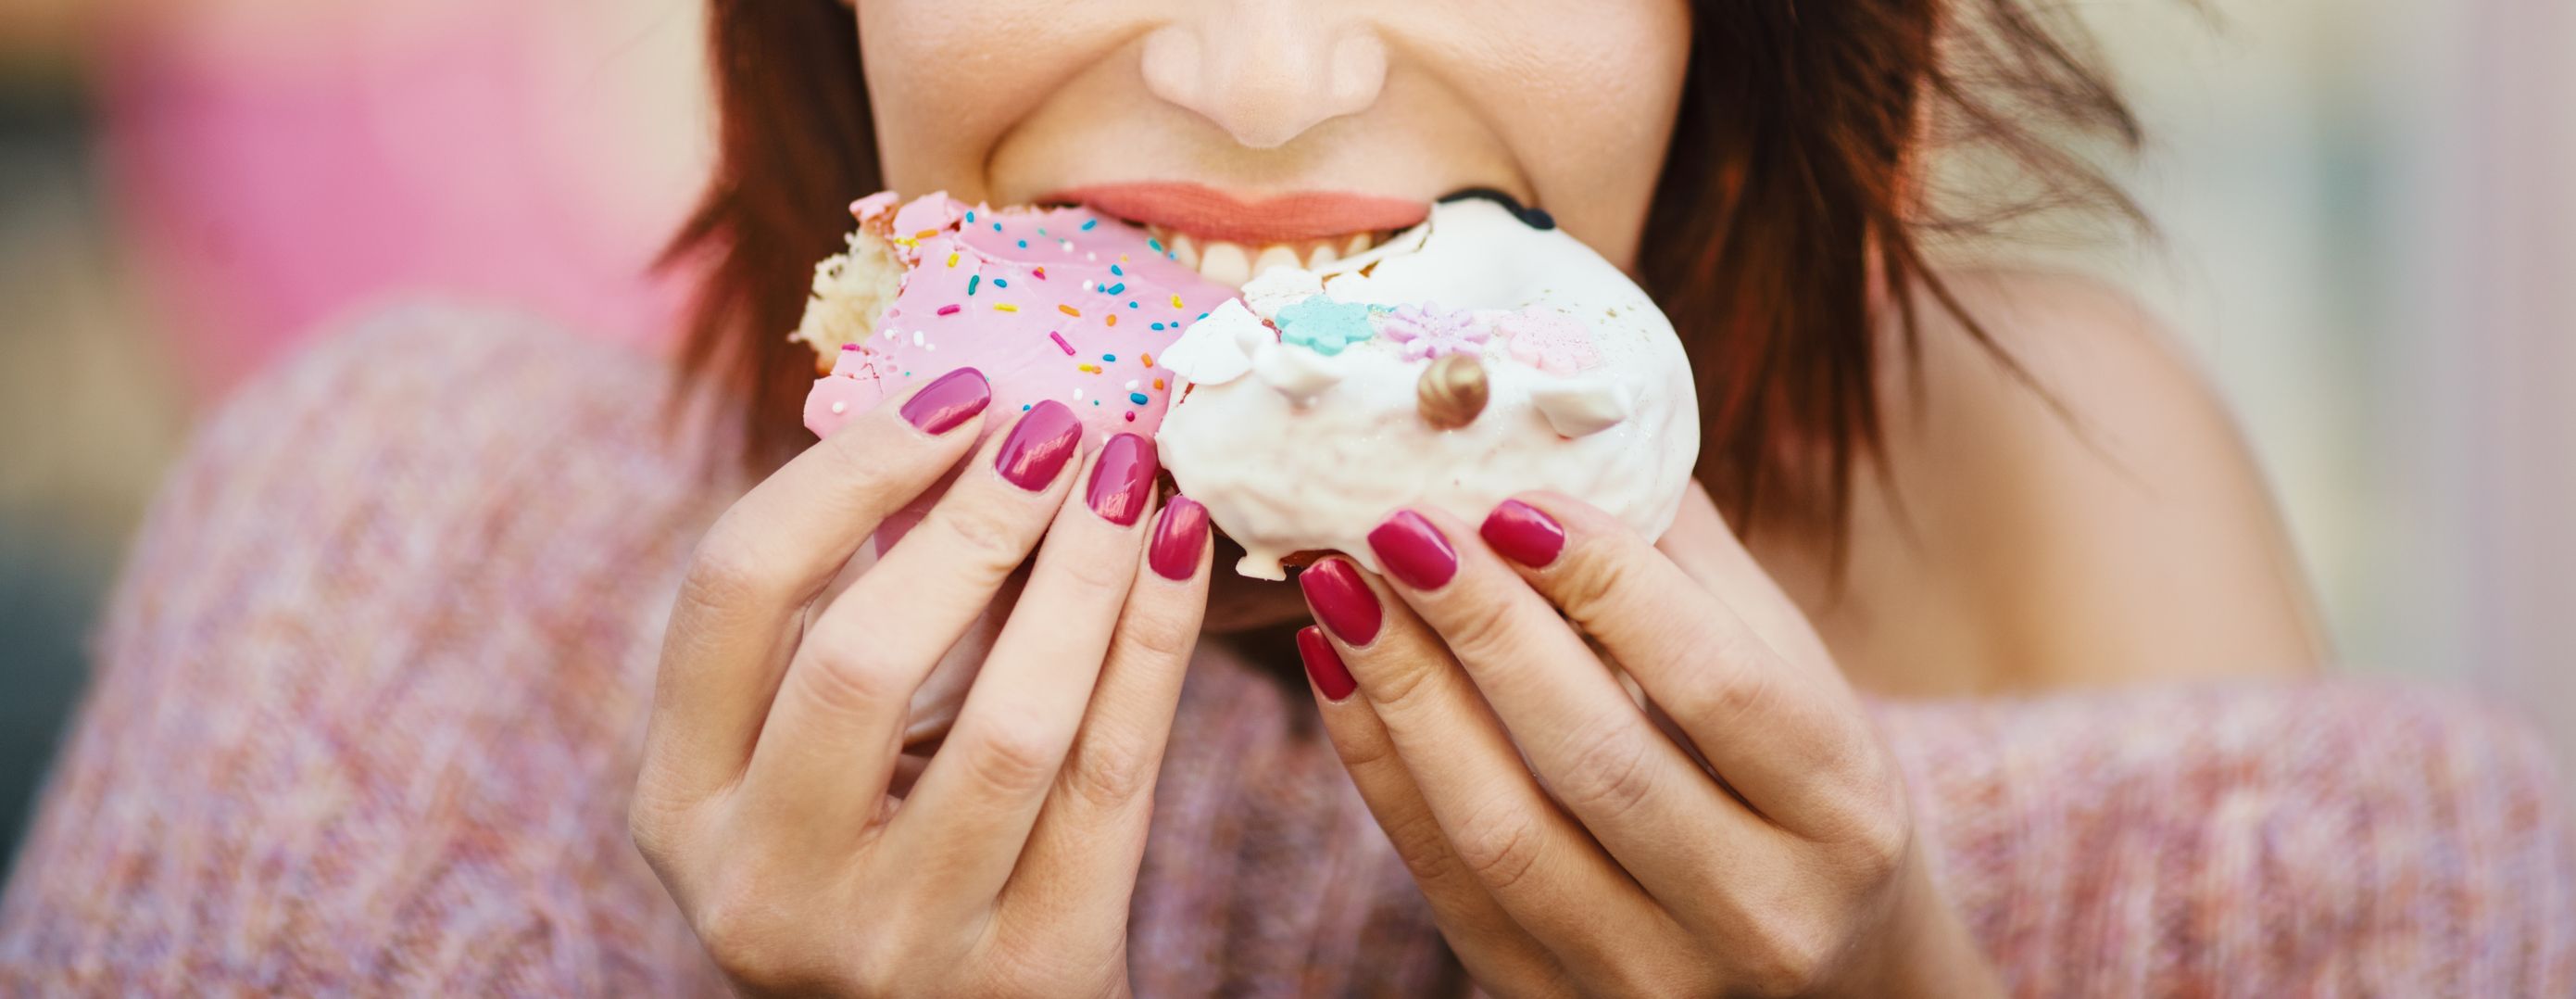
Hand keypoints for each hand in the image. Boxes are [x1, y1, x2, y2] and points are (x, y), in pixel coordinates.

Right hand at [630, 369, 1213, 996]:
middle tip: (1061, 426)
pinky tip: (1182, 552)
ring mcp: (894, 944)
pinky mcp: (1026, 973)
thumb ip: (860, 618)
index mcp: (683, 803)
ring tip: (1132, 476)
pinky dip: (1156, 645)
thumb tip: (972, 420)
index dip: (847, 470)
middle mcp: (760, 885)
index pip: (734, 589)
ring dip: (1085, 572)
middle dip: (975, 519)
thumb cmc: (895, 855)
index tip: (958, 394)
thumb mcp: (826, 760)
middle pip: (860, 657)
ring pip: (1011, 724)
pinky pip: (1112, 779)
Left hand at [1295, 488, 1996, 996]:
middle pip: (1597, 758)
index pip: (1715, 683)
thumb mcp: (1796, 677)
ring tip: (1344, 585)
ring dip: (1408, 695)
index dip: (1606, 583)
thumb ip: (1694, 567)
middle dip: (1482, 627)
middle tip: (1396, 522)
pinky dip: (1380, 773)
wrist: (1825, 979)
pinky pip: (1448, 886)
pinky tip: (1340, 674)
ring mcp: (1658, 979)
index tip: (1510, 497)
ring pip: (1505, 832)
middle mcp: (1765, 914)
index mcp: (1843, 813)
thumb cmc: (1797, 792)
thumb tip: (1574, 424)